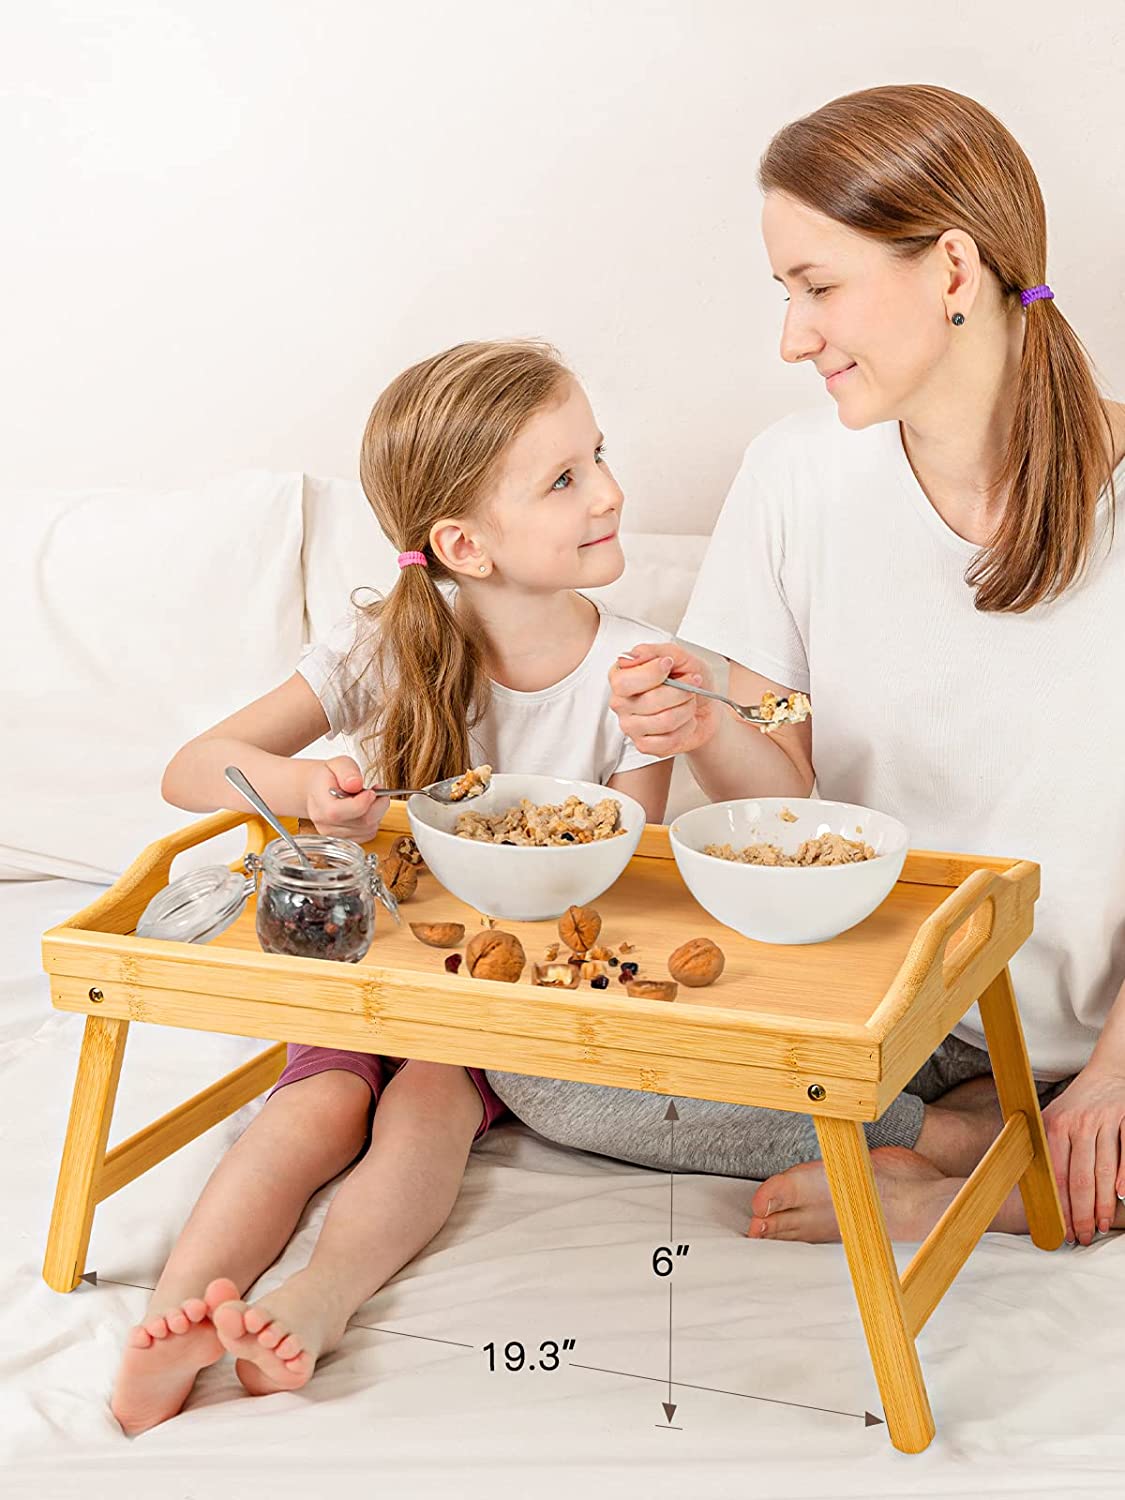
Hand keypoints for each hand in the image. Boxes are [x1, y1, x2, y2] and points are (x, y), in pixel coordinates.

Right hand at [304, 757, 389, 841]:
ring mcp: (335, 835)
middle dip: (377, 805)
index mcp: (320, 805)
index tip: (372, 790)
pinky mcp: (346, 840)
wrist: (318, 790)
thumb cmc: (328, 776)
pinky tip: (368, 808)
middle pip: (362, 822)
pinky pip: (369, 834)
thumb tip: (355, 783)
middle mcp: (325, 824)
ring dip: (377, 812)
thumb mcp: (338, 764)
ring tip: (370, 797)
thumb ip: (347, 771)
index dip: (362, 802)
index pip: (340, 812)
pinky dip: (374, 821)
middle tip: (377, 790)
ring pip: (369, 829)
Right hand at [608, 642, 720, 756]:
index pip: (623, 681)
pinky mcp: (644, 745)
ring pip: (663, 721)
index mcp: (622, 677)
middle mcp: (621, 702)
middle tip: (689, 685)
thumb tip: (634, 655)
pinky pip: (668, 740)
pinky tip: (685, 720)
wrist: (706, 706)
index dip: (650, 674)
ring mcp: (630, 726)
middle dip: (679, 692)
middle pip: (648, 702)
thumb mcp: (681, 657)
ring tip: (689, 702)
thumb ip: (657, 651)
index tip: (669, 665)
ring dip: (686, 710)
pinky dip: (686, 728)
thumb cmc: (690, 680)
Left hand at [1040, 1062, 1124, 1244]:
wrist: (1109, 1073)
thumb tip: (1034, 1185)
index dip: (1060, 1205)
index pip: (1057, 1174)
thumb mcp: (1052, 1118)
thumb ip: (1045, 1147)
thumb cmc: (1077, 1104)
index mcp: (1055, 1125)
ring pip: (1104, 1170)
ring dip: (1103, 1203)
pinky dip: (1124, 1175)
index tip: (1062, 1228)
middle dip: (1081, 1213)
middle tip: (1082, 1236)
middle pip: (1081, 1177)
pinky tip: (1121, 1197)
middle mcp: (1079, 1123)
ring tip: (1100, 1226)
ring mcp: (1104, 1121)